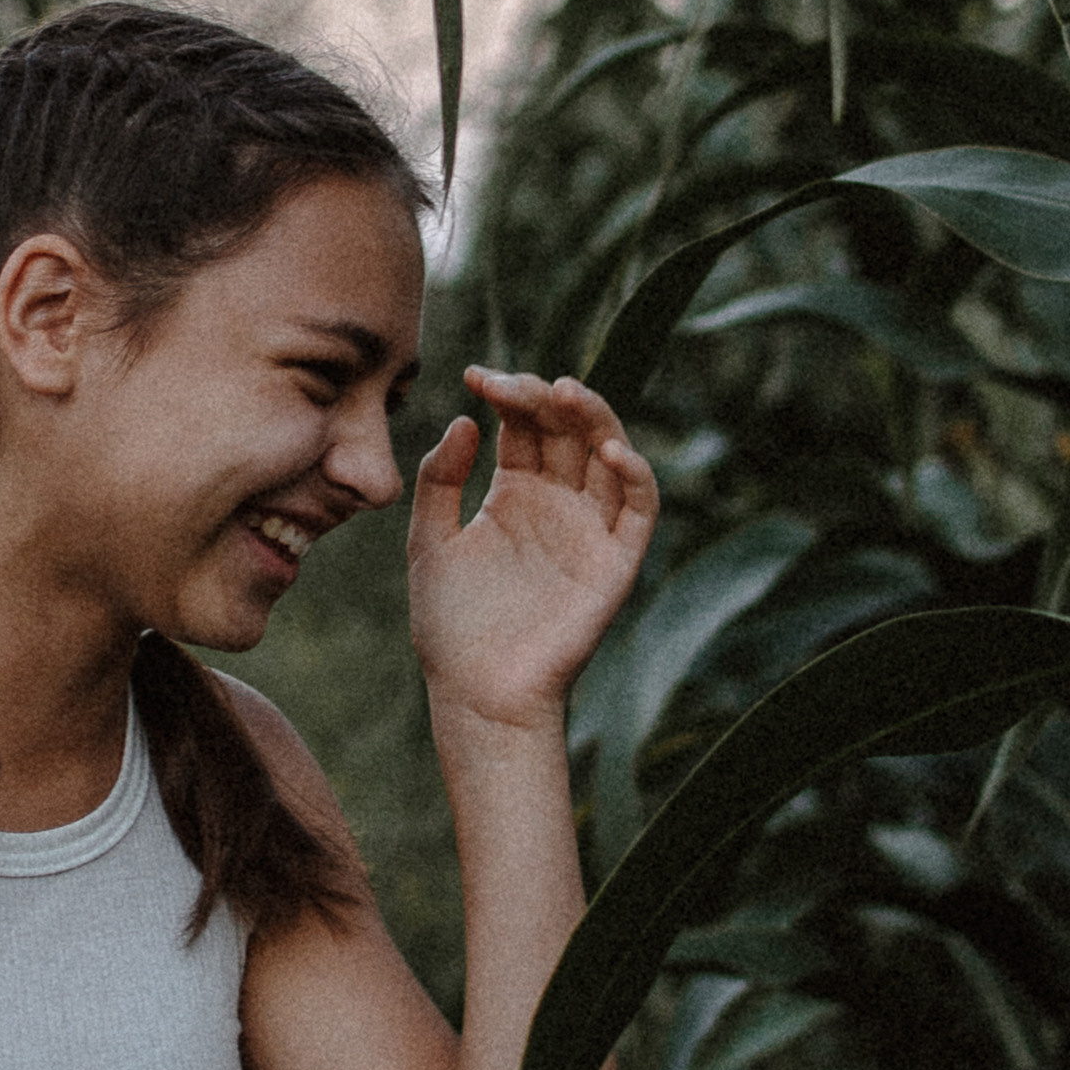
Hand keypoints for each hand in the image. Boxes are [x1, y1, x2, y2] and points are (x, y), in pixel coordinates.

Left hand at [407, 370, 656, 729]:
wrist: (477, 694)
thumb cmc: (450, 626)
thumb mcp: (430, 542)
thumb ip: (440, 480)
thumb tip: (463, 420)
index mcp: (514, 492)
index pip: (524, 424)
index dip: (507, 394)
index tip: (475, 376)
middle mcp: (557, 502)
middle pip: (567, 429)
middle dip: (545, 397)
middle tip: (514, 384)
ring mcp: (589, 529)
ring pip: (608, 455)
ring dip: (595, 419)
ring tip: (565, 393)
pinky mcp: (616, 562)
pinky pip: (639, 509)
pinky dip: (634, 475)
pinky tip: (607, 452)